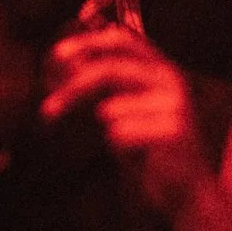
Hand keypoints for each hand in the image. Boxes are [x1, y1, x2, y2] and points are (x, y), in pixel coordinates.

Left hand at [43, 28, 216, 219]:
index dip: (88, 43)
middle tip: (47, 110)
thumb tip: (67, 61)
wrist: (184, 190)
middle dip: (73, 89)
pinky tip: (141, 158)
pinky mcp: (173, 131)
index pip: (122, 40)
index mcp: (160, 68)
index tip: (57, 55)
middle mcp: (170, 80)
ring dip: (108, 132)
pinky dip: (119, 149)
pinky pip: (119, 134)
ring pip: (110, 110)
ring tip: (129, 146)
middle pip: (109, 70)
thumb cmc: (149, 148)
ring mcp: (174, 104)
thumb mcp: (124, 109)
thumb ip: (104, 83)